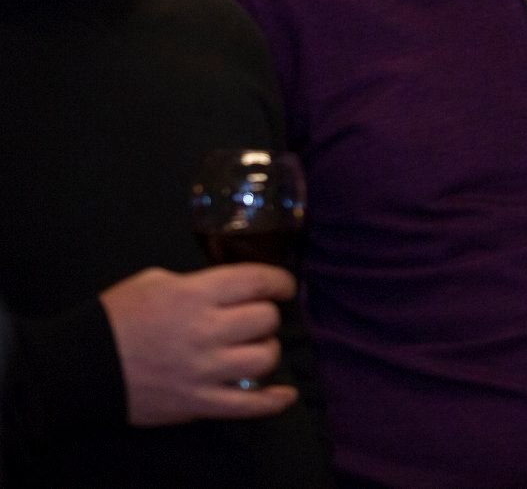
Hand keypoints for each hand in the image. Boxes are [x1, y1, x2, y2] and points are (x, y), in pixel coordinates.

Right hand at [99, 264, 297, 425]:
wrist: (81, 368)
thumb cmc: (117, 318)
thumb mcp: (156, 282)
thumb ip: (198, 283)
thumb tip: (230, 289)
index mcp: (196, 295)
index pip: (258, 281)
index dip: (280, 282)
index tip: (283, 287)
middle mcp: (206, 330)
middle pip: (266, 319)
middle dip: (267, 316)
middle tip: (255, 320)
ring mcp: (204, 370)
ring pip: (265, 358)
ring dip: (266, 351)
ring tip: (254, 348)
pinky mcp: (198, 403)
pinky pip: (248, 405)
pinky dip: (273, 401)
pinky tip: (285, 395)